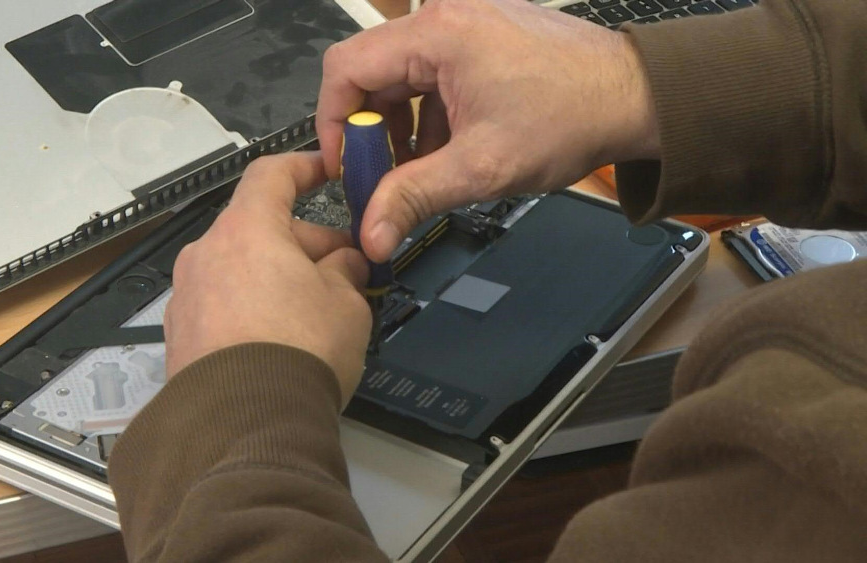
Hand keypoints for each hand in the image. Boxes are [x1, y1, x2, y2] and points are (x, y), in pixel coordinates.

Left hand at [164, 152, 371, 405]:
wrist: (244, 425)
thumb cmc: (295, 354)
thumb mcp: (347, 303)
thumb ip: (345, 270)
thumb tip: (343, 263)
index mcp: (246, 230)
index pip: (271, 175)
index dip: (302, 168)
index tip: (322, 171)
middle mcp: (206, 256)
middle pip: (258, 229)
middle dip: (304, 244)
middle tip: (344, 269)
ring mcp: (187, 297)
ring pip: (240, 269)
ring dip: (276, 278)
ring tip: (315, 312)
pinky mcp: (181, 337)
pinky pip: (222, 306)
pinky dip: (251, 309)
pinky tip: (281, 339)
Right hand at [318, 0, 658, 261]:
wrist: (634, 97)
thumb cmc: (574, 115)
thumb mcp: (481, 167)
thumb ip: (414, 197)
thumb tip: (373, 230)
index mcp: (438, 33)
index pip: (346, 68)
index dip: (333, 122)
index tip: (344, 163)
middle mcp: (446, 15)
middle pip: (371, 72)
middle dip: (370, 130)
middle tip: (381, 176)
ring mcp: (466, 21)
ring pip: (401, 75)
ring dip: (401, 125)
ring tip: (424, 167)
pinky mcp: (481, 35)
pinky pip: (431, 72)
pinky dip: (428, 113)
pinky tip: (448, 147)